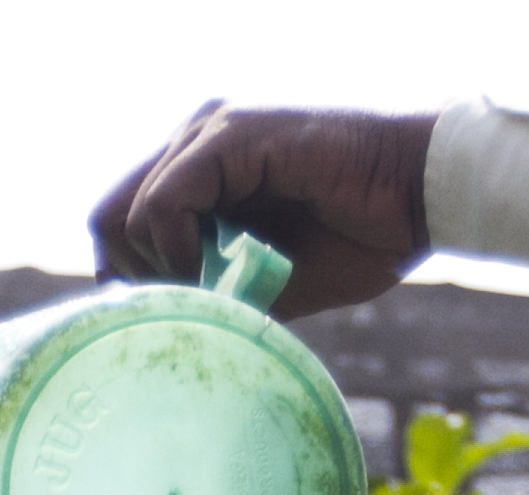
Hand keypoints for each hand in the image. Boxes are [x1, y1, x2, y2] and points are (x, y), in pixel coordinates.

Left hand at [88, 103, 436, 319]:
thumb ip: (213, 293)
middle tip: (185, 310)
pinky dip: (178, 246)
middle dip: (134, 280)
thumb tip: (162, 327)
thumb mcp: (268, 282)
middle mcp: (193, 143)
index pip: (117, 227)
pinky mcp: (230, 134)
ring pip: (125, 213)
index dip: (130, 281)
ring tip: (212, 290)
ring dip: (160, 268)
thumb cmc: (359, 239)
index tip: (170, 318)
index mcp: (198, 172)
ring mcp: (208, 133)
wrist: (422, 197)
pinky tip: (217, 265)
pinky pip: (164, 201)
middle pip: (106, 220)